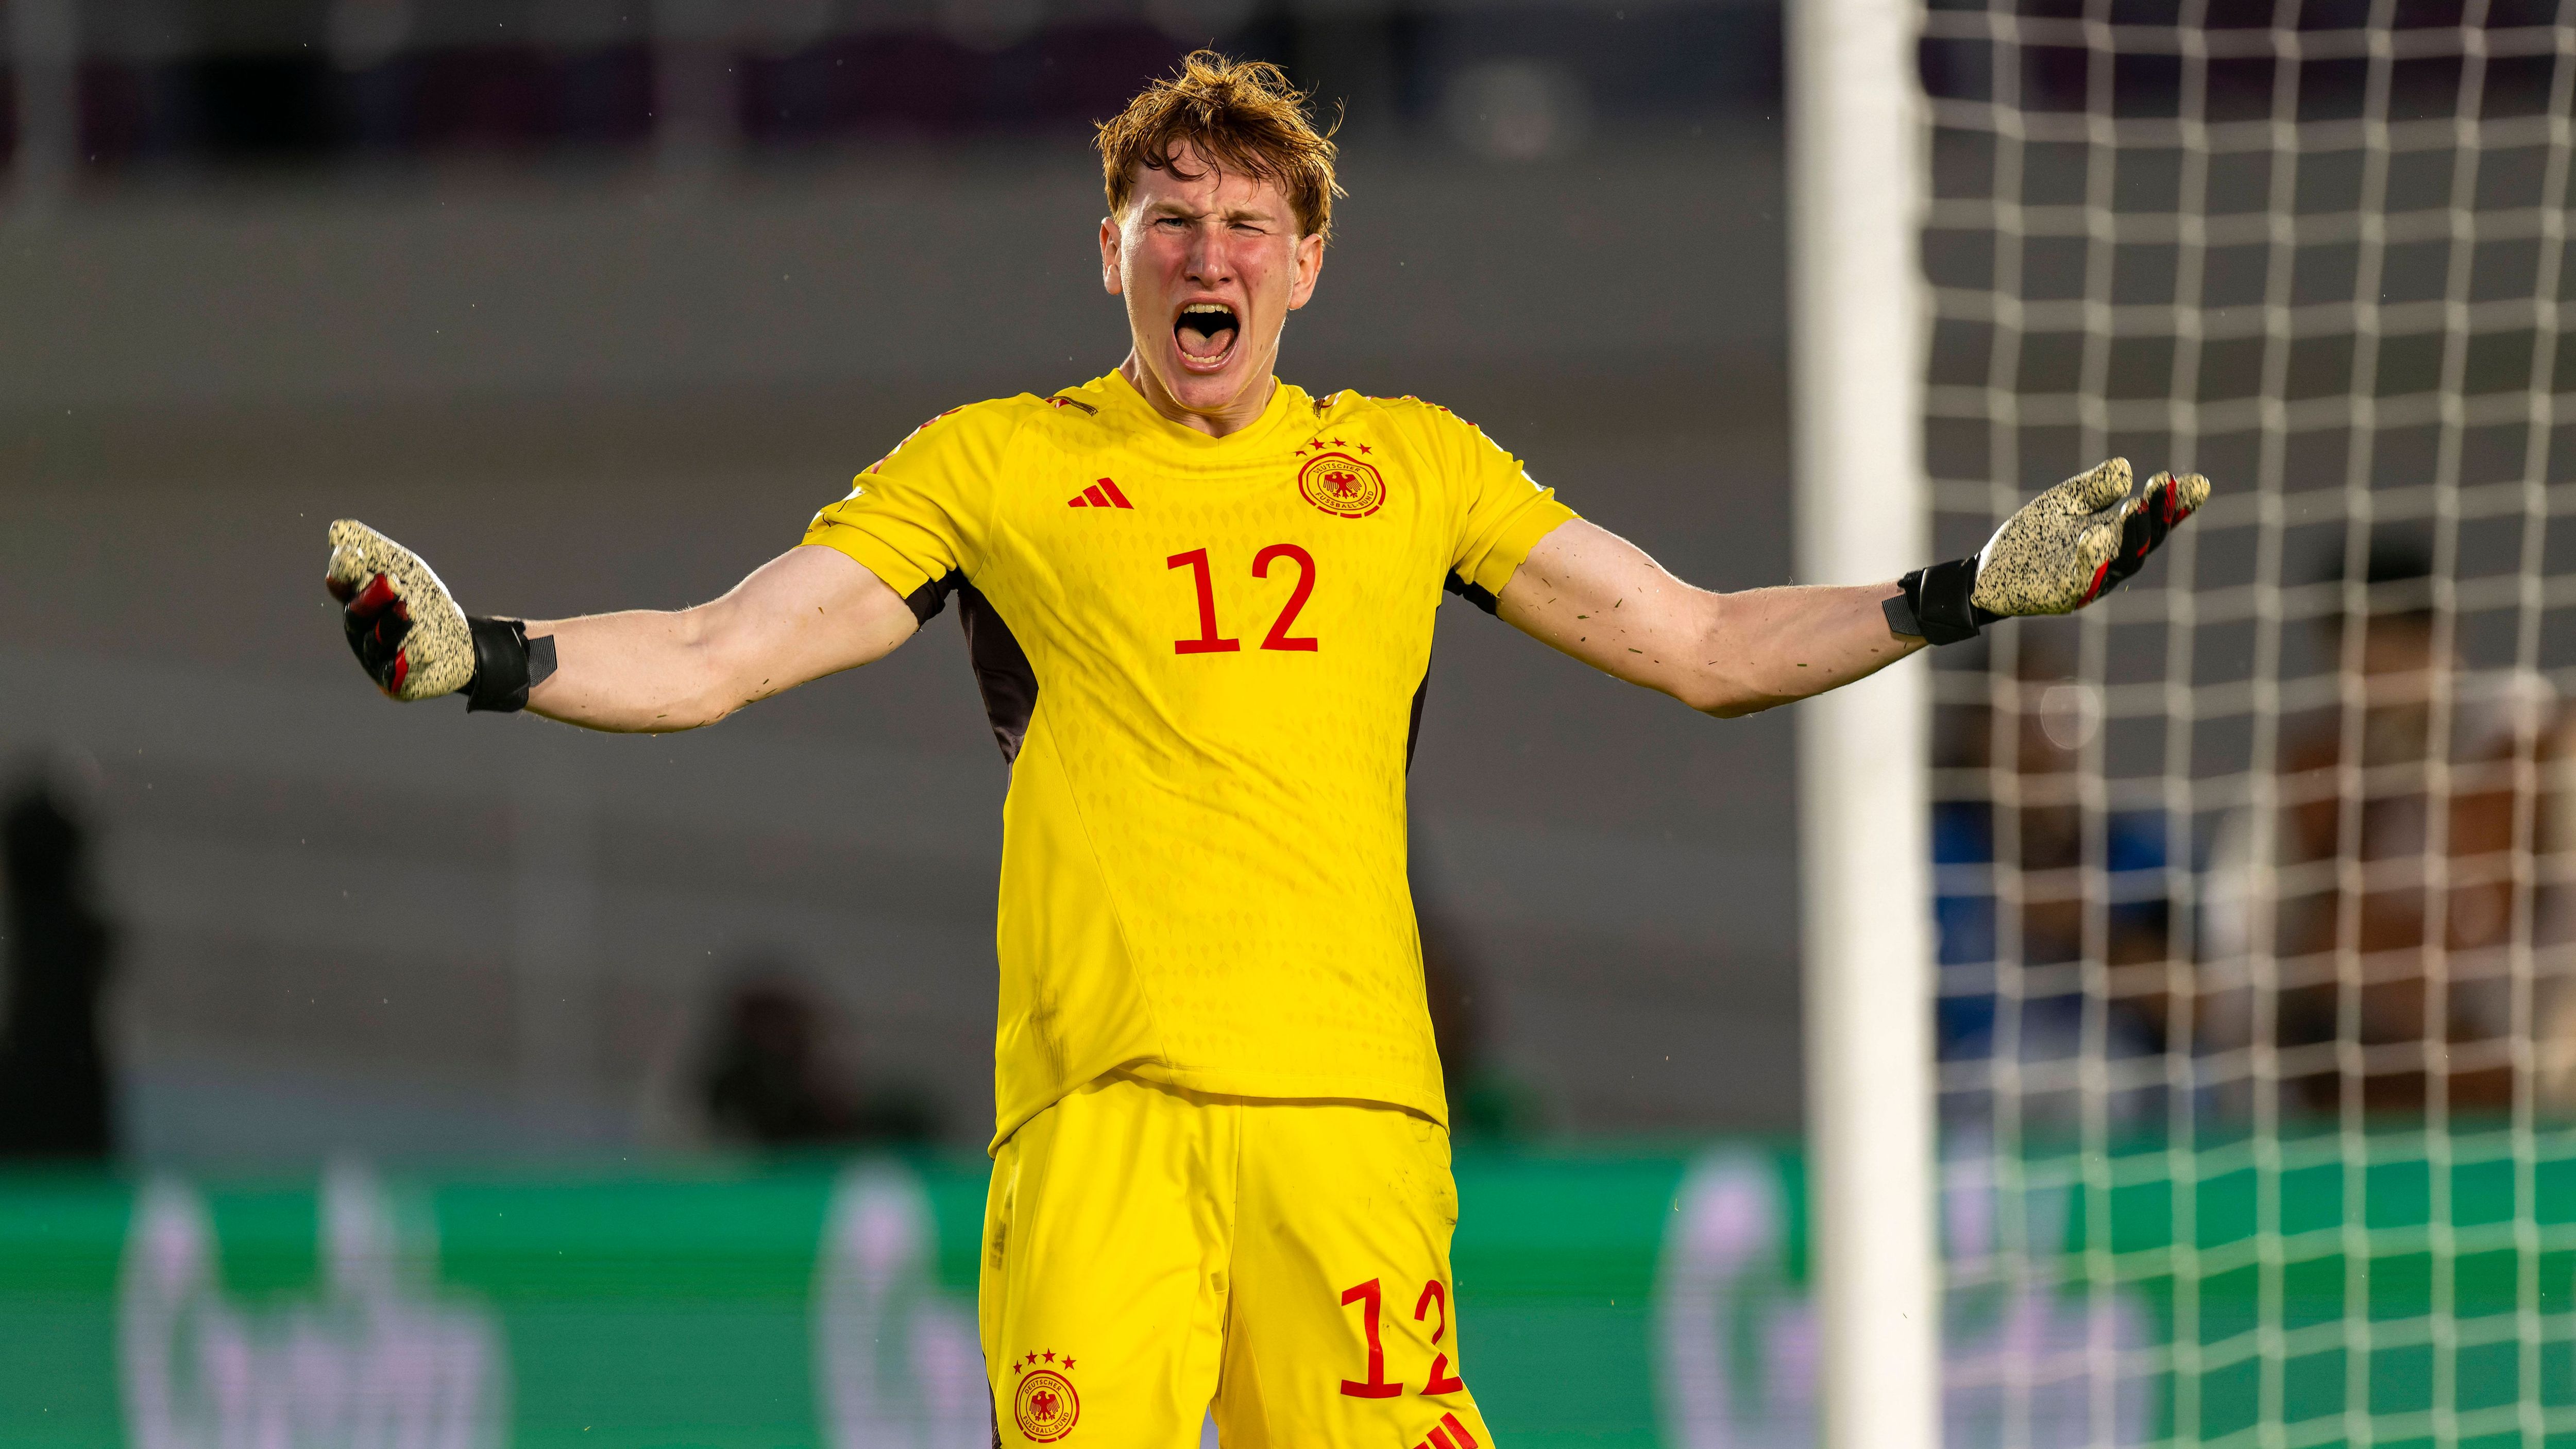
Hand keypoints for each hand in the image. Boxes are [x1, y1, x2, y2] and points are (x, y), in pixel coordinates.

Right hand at [324, 520, 476, 700]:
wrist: (460, 643)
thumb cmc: (425, 601)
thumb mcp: (405, 570)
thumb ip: (374, 550)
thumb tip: (338, 529)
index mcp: (358, 600)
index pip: (343, 585)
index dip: (345, 573)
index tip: (351, 557)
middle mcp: (361, 631)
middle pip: (357, 615)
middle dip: (372, 598)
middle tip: (391, 582)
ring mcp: (376, 659)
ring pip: (378, 643)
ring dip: (394, 625)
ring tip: (410, 609)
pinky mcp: (397, 684)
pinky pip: (399, 673)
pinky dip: (412, 660)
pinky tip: (427, 647)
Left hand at [1971, 458, 2210, 617]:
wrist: (1990, 572)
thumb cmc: (2033, 536)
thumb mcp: (2064, 503)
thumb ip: (2093, 488)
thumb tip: (2124, 467)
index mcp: (2117, 536)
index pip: (2153, 520)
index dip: (2176, 505)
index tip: (2196, 483)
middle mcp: (2113, 561)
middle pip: (2147, 541)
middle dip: (2160, 514)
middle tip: (2165, 486)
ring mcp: (2093, 581)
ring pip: (2124, 561)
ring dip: (2133, 534)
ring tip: (2135, 506)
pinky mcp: (2067, 596)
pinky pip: (2086, 579)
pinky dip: (2093, 558)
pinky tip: (2094, 534)